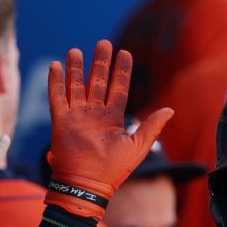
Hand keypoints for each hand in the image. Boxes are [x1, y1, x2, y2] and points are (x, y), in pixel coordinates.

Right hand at [45, 41, 172, 217]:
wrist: (88, 183)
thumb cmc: (115, 169)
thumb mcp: (138, 145)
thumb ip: (152, 126)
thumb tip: (170, 110)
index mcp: (113, 118)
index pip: (118, 88)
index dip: (121, 71)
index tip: (124, 52)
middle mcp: (94, 114)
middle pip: (97, 82)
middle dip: (100, 62)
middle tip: (103, 43)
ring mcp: (77, 116)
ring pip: (76, 85)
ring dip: (76, 68)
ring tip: (76, 50)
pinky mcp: (60, 120)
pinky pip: (57, 96)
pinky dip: (56, 81)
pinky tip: (56, 65)